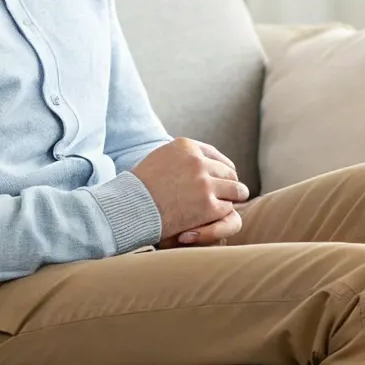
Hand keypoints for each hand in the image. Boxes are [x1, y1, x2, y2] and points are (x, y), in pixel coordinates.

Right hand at [130, 138, 248, 246]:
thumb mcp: (160, 159)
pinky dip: (222, 214)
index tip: (221, 179)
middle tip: (226, 195)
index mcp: (186, 146)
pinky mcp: (208, 206)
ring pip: (236, 189)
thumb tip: (201, 158)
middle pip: (229, 172)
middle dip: (228, 184)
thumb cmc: (139, 188)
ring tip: (225, 205)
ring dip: (231, 198)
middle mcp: (198, 162)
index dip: (222, 170)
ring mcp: (204, 184)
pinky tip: (212, 217)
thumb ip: (182, 157)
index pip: (216, 157)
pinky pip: (227, 209)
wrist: (128, 210)